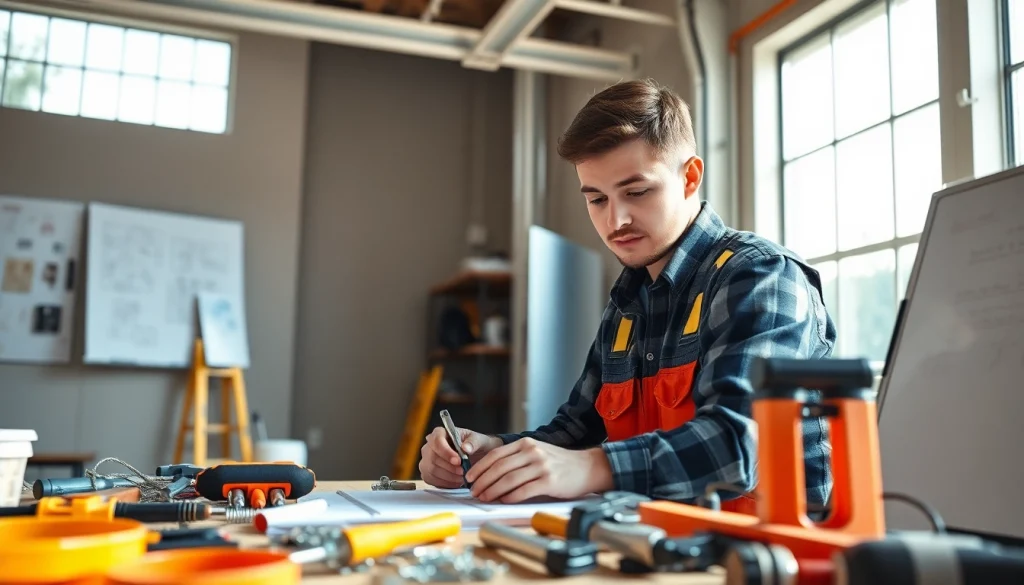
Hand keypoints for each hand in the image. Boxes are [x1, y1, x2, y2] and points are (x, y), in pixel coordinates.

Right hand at [419, 426, 501, 488]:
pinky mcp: (427, 474)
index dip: (446, 452)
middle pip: (432, 457)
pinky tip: (457, 482)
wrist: (476, 458)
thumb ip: (473, 443)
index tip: (458, 461)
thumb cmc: (475, 446)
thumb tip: (465, 448)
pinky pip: (431, 480)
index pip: (437, 440)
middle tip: (463, 472)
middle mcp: (429, 446)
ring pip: (431, 470)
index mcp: (440, 433)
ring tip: (462, 477)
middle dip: (449, 467)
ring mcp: (426, 460)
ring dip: (448, 476)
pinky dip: (445, 483)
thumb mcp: (479, 441)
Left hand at [465, 437, 613, 502]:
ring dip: (492, 491)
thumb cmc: (560, 463)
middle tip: (473, 491)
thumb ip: (518, 458)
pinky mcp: (549, 481)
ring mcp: (541, 466)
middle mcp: (532, 452)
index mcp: (526, 444)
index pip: (495, 455)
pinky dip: (510, 497)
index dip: (480, 467)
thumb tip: (492, 474)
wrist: (587, 467)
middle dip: (482, 481)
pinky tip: (502, 501)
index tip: (470, 477)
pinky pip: (523, 491)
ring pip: (508, 480)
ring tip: (484, 498)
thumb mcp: (537, 452)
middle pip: (499, 467)